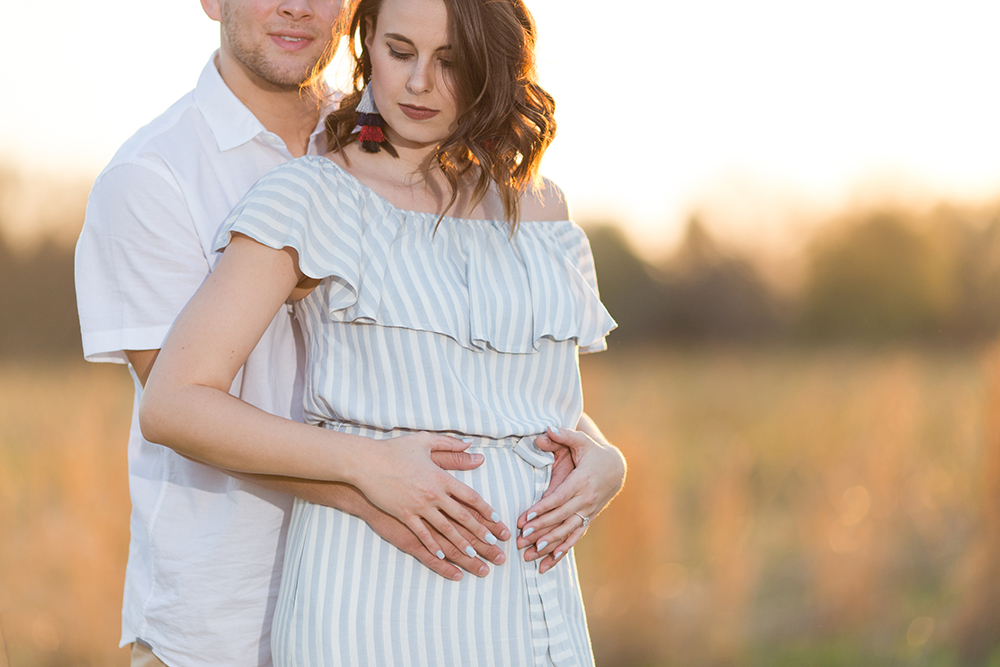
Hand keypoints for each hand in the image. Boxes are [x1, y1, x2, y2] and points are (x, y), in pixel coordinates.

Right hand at [356, 432, 509, 560]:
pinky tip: (443, 556)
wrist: (366, 461)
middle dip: (480, 532)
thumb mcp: (424, 442)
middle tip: (493, 544)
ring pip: (445, 529)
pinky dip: (433, 546)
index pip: (470, 496)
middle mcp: (433, 493)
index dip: (485, 509)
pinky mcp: (403, 515)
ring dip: (460, 544)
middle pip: (462, 516)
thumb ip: (450, 446)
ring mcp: (418, 506)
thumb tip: (472, 447)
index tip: (496, 520)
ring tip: (473, 556)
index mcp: (441, 477)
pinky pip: (422, 534)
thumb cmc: (394, 450)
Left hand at [516, 426, 625, 572]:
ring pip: (567, 532)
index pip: (559, 498)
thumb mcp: (581, 441)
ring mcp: (587, 512)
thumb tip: (546, 429)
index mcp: (581, 481)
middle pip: (560, 518)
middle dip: (541, 530)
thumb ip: (564, 435)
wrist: (616, 468)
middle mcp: (585, 500)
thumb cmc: (593, 453)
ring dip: (549, 545)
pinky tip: (548, 563)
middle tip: (521, 538)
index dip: (543, 509)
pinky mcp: (587, 519)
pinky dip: (562, 551)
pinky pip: (574, 538)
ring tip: (530, 555)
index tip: (526, 518)